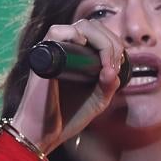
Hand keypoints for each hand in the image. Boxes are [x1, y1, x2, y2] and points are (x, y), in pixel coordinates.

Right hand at [8, 18, 122, 155]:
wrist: (44, 134)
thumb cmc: (67, 117)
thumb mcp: (97, 100)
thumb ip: (109, 85)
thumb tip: (113, 70)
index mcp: (79, 56)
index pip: (100, 34)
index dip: (115, 45)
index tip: (117, 68)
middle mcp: (66, 49)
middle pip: (94, 27)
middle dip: (112, 43)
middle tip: (113, 66)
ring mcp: (54, 51)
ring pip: (81, 27)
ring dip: (101, 40)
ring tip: (105, 63)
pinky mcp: (43, 57)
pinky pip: (55, 32)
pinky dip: (74, 34)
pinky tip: (84, 47)